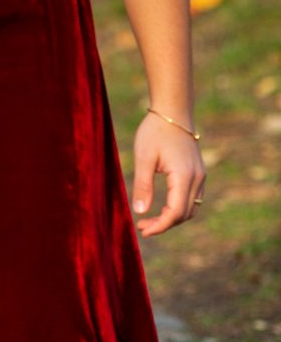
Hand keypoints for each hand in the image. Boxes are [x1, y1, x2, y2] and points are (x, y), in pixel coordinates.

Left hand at [130, 112, 205, 236]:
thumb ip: (143, 185)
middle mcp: (197, 179)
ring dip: (172, 218)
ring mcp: (200, 176)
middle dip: (164, 224)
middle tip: (142, 226)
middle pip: (184, 215)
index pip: (175, 213)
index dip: (160, 226)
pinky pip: (192, 199)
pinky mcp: (198, 173)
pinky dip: (179, 208)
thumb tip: (140, 212)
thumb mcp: (143, 157)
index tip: (142, 230)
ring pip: (190, 209)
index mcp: (184, 177)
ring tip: (149, 219)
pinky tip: (162, 207)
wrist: (173, 110)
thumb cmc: (155, 131)